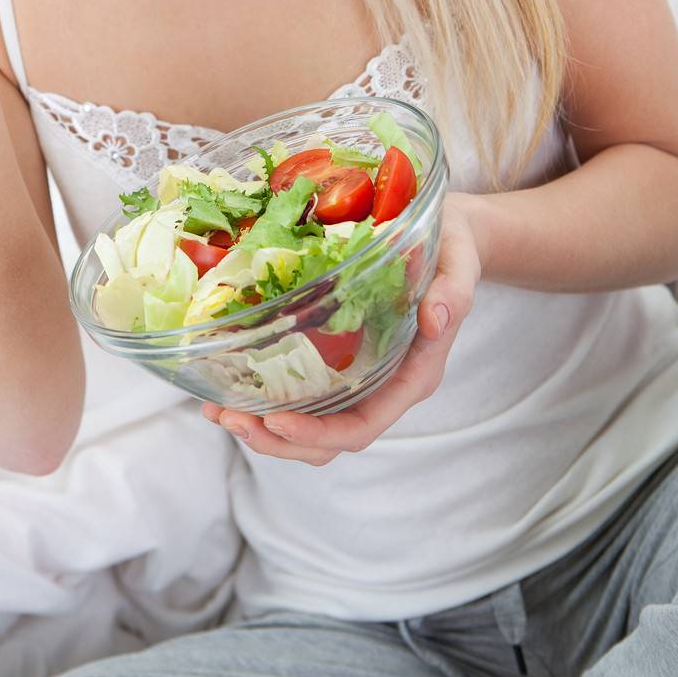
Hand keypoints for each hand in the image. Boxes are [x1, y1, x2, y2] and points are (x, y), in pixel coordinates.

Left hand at [202, 191, 482, 464]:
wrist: (451, 235)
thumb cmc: (455, 248)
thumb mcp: (461, 262)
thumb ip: (453, 292)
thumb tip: (435, 318)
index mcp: (414, 376)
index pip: (363, 427)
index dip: (318, 433)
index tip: (274, 420)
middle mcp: (385, 387)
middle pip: (328, 441)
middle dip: (276, 439)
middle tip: (228, 417)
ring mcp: (362, 376)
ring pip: (312, 426)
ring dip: (263, 428)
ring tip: (216, 411)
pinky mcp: (342, 358)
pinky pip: (305, 394)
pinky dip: (266, 399)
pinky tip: (229, 384)